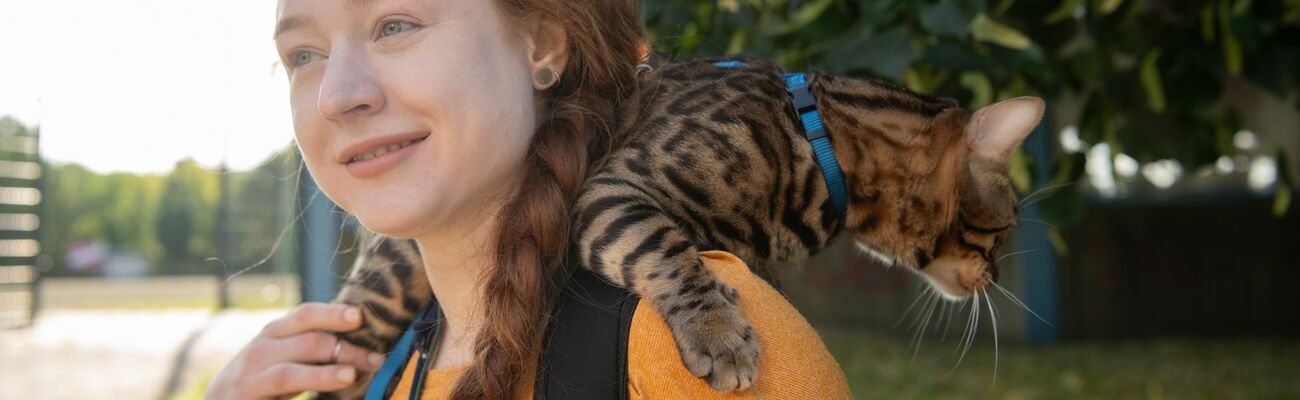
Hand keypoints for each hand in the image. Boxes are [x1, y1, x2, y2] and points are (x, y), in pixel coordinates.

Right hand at [206, 303, 385, 399]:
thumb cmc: (261, 378)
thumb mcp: (284, 356)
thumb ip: (312, 348)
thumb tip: (360, 346)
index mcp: (274, 332)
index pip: (304, 315)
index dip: (332, 314)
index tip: (359, 317)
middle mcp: (260, 349)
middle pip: (307, 343)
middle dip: (345, 351)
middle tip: (375, 359)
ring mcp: (249, 376)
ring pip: (290, 373)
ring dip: (323, 375)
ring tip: (350, 376)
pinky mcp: (244, 398)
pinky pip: (277, 395)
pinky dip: (305, 392)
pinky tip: (320, 397)